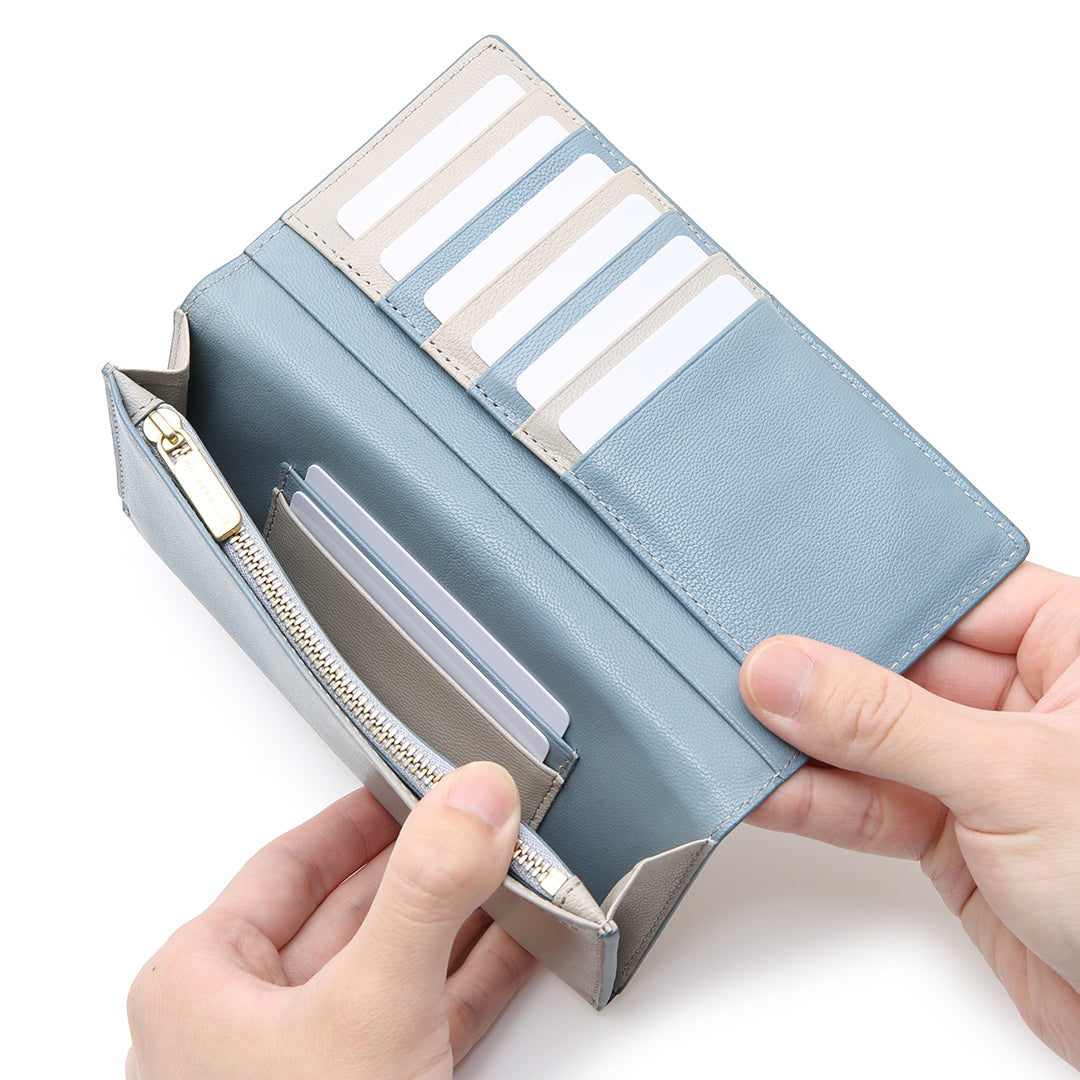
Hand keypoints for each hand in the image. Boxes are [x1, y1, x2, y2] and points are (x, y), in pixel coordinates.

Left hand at [126, 762, 534, 1078]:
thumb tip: (471, 797)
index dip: (363, 814)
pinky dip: (473, 977)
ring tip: (515, 871)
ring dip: (460, 917)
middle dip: (430, 863)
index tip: (418, 779)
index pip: (292, 859)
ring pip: (394, 960)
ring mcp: (307, 1069)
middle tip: (485, 821)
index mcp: (204, 980)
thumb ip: (426, 888)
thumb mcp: (370, 1005)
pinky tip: (515, 946)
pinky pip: (424, 1014)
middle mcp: (246, 1022)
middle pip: (352, 906)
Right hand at [740, 562, 1079, 1068]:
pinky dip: (819, 802)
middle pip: (899, 669)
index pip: (950, 600)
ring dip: (806, 745)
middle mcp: (1028, 706)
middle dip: (823, 678)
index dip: (872, 601)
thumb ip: (888, 723)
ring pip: (875, 743)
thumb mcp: (1014, 776)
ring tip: (739, 728)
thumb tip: (789, 674)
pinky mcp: (957, 840)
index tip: (792, 605)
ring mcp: (986, 775)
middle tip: (748, 671)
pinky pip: (872, 804)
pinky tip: (769, 787)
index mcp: (1072, 652)